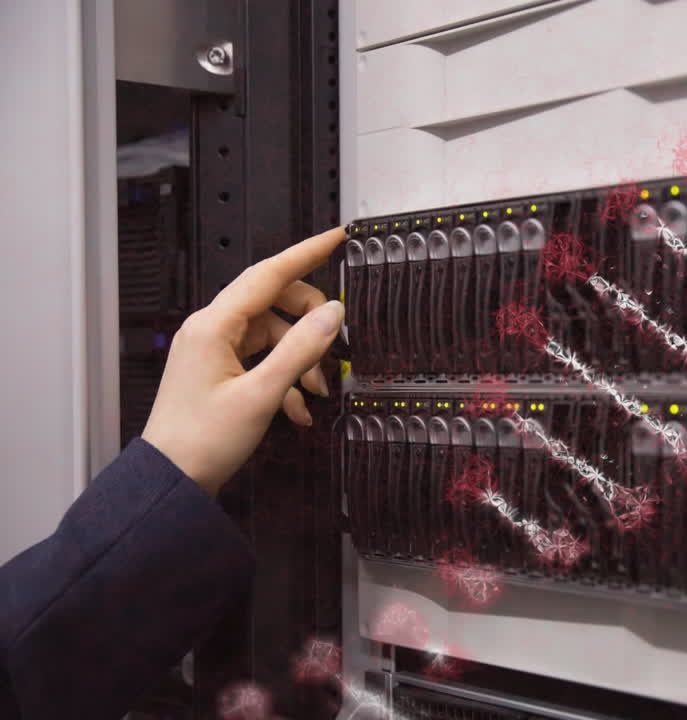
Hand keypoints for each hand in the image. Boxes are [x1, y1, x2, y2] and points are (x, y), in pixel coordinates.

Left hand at [142, 227, 346, 495]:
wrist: (171, 480)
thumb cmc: (204, 440)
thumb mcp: (262, 395)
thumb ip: (301, 349)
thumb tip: (333, 313)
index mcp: (215, 325)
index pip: (269, 274)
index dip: (306, 253)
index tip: (337, 238)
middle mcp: (212, 329)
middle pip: (275, 302)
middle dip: (309, 323)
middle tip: (335, 347)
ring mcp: (215, 349)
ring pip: (273, 334)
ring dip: (301, 358)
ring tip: (317, 392)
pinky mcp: (220, 370)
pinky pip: (263, 359)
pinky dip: (286, 378)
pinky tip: (299, 409)